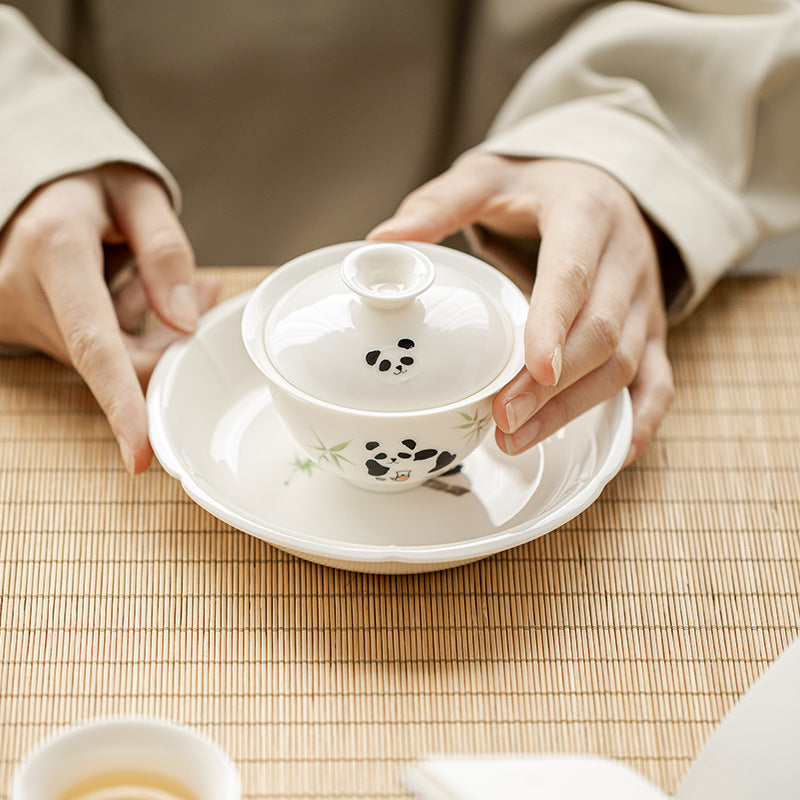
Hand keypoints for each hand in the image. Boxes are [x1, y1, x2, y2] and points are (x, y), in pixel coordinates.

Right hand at [0, 164, 218, 472]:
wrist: (24, 186)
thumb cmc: (85, 182)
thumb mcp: (135, 193)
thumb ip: (165, 252)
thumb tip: (187, 321)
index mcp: (54, 252)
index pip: (93, 344)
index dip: (122, 403)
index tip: (141, 455)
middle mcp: (26, 292)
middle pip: (116, 360)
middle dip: (170, 345)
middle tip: (203, 292)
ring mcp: (23, 316)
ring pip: (111, 359)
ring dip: (150, 331)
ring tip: (155, 276)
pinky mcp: (31, 330)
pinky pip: (95, 351)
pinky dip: (128, 330)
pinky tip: (135, 291)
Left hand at [369, 153, 674, 464]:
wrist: (602, 185)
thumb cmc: (537, 187)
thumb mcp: (489, 177)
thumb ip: (441, 205)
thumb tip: (384, 241)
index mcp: (586, 213)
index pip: (574, 273)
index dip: (555, 322)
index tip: (533, 368)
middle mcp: (626, 258)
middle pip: (601, 331)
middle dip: (553, 384)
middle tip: (502, 419)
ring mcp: (644, 299)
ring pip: (626, 362)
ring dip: (574, 408)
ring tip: (517, 439)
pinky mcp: (652, 328)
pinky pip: (659, 379)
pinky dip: (643, 419)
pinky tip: (615, 455)